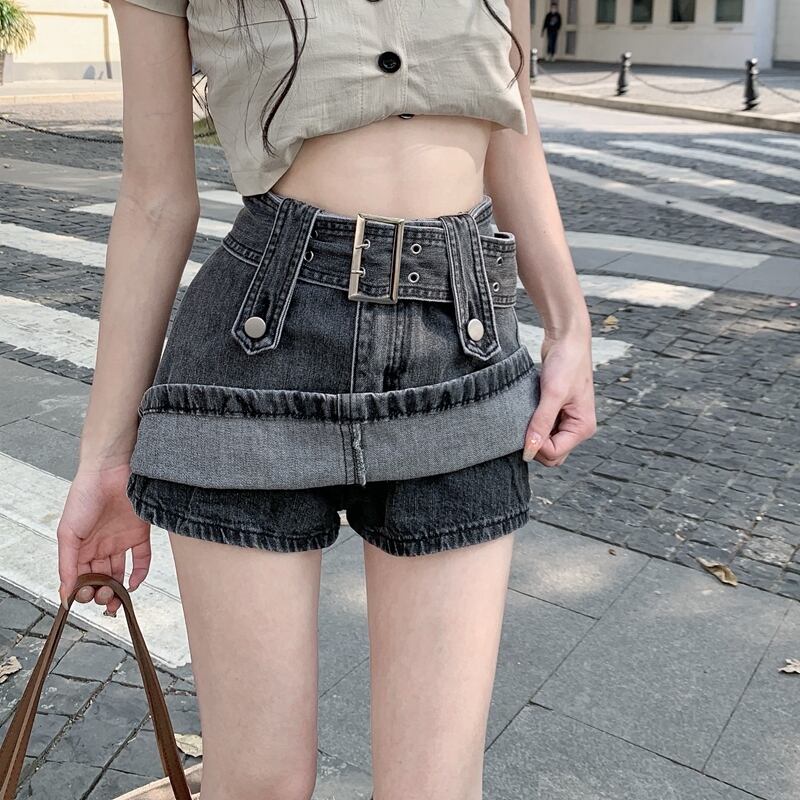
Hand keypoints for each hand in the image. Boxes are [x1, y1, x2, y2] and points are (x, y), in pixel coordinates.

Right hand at [57, 462, 150, 614]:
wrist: (110, 472)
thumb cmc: (84, 497)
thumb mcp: (68, 533)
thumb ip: (67, 563)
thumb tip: (65, 593)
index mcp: (81, 547)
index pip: (81, 576)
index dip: (83, 590)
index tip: (84, 598)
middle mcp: (101, 546)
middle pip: (101, 578)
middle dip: (101, 593)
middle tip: (103, 598)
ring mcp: (120, 540)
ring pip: (120, 572)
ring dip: (119, 589)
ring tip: (116, 599)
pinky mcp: (140, 534)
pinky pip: (142, 559)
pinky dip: (140, 574)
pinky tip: (133, 584)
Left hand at [523, 331, 595, 465]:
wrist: (567, 339)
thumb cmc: (567, 363)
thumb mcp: (553, 394)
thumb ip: (541, 424)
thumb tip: (529, 451)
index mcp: (582, 427)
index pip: (555, 454)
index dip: (537, 447)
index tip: (524, 430)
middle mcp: (577, 427)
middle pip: (551, 454)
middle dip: (535, 445)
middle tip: (524, 423)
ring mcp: (566, 420)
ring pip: (545, 443)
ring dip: (532, 435)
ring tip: (526, 414)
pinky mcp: (556, 412)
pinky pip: (542, 430)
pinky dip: (532, 426)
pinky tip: (527, 411)